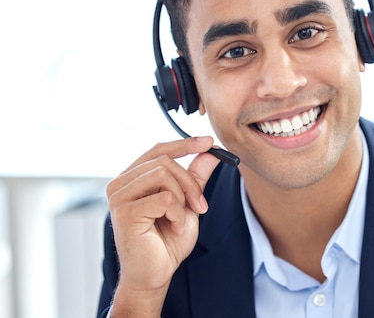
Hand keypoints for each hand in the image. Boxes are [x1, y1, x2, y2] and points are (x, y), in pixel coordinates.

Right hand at [106, 136, 219, 314]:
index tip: (209, 142)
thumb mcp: (188, 202)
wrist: (155, 274)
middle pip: (164, 160)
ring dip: (184, 197)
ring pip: (163, 174)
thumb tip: (210, 151)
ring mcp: (119, 196)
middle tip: (201, 205)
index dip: (185, 144)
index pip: (158, 150)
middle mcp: (121, 183)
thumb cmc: (167, 241)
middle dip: (190, 182)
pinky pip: (163, 198)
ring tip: (185, 218)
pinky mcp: (123, 212)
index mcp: (133, 178)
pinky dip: (178, 213)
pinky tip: (174, 226)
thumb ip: (196, 176)